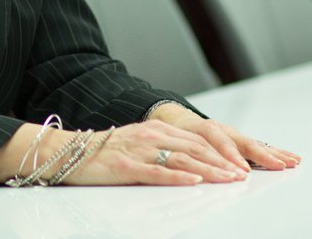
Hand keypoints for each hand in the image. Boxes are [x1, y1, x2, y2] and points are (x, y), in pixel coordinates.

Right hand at [63, 119, 251, 184]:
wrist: (67, 152)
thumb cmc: (102, 153)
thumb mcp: (136, 144)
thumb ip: (162, 149)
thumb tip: (193, 164)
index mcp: (154, 129)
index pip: (197, 140)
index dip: (222, 152)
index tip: (243, 165)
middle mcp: (149, 136)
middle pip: (195, 149)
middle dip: (223, 162)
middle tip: (245, 175)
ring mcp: (138, 150)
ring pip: (182, 160)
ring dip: (209, 171)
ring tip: (229, 180)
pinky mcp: (125, 166)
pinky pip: (156, 171)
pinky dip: (178, 177)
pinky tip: (193, 182)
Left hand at [147, 102, 299, 172]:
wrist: (175, 119)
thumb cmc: (174, 133)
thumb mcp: (173, 140)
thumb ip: (184, 151)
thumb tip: (192, 168)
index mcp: (204, 129)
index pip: (220, 143)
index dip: (231, 156)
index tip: (242, 170)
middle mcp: (222, 130)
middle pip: (243, 142)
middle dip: (262, 155)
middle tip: (278, 165)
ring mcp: (232, 134)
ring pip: (254, 143)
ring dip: (273, 153)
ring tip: (292, 161)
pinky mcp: (239, 140)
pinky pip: (258, 146)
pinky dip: (274, 151)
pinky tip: (290, 158)